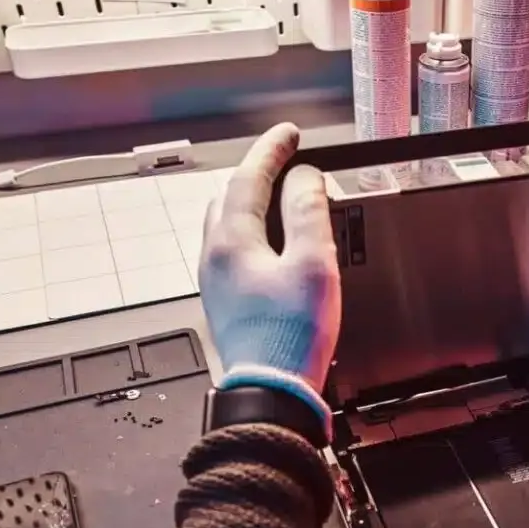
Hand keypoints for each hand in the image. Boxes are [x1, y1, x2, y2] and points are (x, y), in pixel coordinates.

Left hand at [200, 124, 339, 416]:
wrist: (272, 393)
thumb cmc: (290, 338)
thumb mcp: (314, 265)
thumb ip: (309, 213)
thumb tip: (305, 178)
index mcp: (232, 241)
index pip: (249, 177)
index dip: (272, 150)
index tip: (290, 134)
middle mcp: (215, 257)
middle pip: (229, 196)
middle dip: (258, 172)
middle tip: (286, 160)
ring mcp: (216, 281)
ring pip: (226, 223)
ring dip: (252, 201)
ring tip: (282, 197)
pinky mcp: (226, 302)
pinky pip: (232, 249)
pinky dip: (253, 230)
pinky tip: (272, 243)